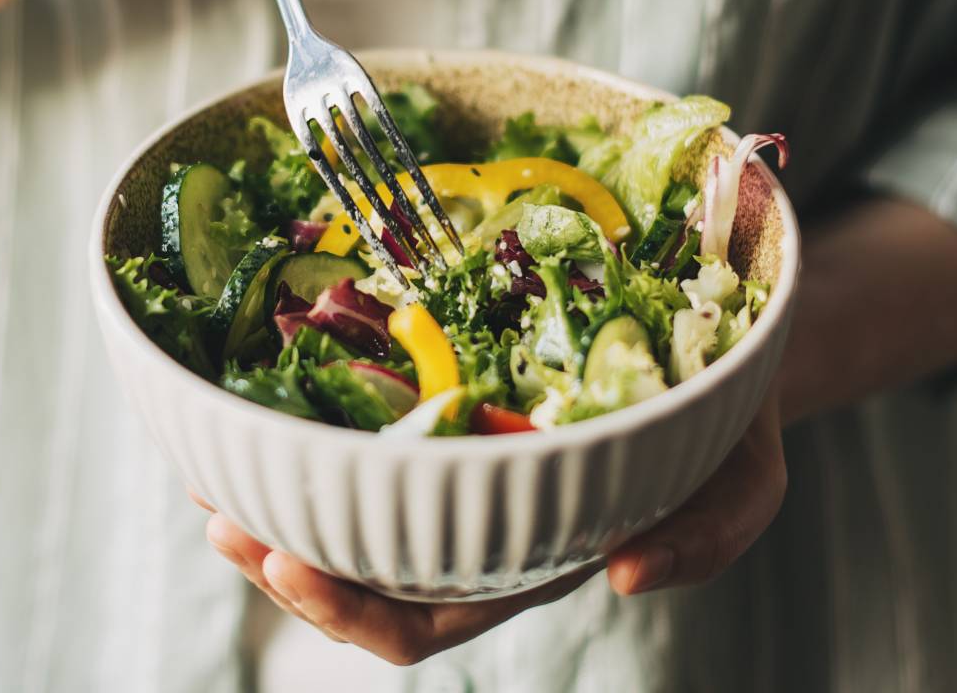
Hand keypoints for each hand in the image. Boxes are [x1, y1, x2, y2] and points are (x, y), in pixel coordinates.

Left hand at [201, 389, 786, 666]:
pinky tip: (250, 403)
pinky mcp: (442, 401)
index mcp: (535, 553)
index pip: (429, 614)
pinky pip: (359, 431)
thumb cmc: (731, 420)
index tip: (287, 561)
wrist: (724, 342)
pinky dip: (301, 428)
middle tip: (221, 520)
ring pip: (346, 508)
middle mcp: (478, 520)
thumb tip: (630, 577)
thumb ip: (711, 535)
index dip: (351, 609)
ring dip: (272, 496)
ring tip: (208, 471)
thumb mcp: (748, 480)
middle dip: (283, 561)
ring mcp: (455, 464)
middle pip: (361, 574)